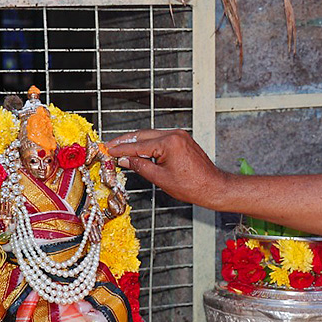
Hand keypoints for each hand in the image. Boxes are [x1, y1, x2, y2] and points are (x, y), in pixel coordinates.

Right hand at [104, 129, 230, 207]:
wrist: (213, 186)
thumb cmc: (192, 186)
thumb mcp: (160, 178)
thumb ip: (140, 167)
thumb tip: (126, 160)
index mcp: (169, 143)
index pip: (138, 145)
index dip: (121, 149)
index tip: (108, 150)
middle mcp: (175, 134)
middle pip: (143, 135)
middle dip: (125, 141)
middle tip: (110, 146)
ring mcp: (180, 135)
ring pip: (151, 135)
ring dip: (136, 141)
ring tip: (120, 147)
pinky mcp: (182, 139)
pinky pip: (160, 138)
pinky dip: (148, 144)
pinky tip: (139, 149)